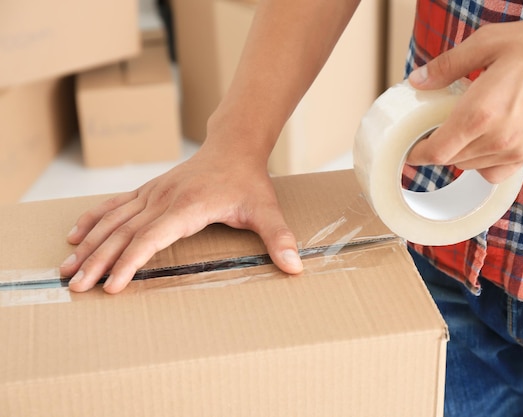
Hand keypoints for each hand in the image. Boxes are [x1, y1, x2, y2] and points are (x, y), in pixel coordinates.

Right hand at [60, 148, 302, 293]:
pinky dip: (93, 219)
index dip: (130, 262)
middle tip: (76, 287)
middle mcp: (163, 199)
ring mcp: (153, 193)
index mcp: (188, 206)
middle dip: (98, 261)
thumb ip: (279, 238)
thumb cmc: (248, 181)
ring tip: (65, 268)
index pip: (152, 238)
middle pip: (124, 233)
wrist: (234, 145)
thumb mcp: (266, 209)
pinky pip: (115, 205)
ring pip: (113, 220)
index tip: (112, 285)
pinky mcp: (149, 190)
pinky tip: (75, 234)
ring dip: (88, 244)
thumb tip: (296, 267)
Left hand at [406, 17, 522, 182]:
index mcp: (480, 112)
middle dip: (435, 149)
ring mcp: (515, 151)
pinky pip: (494, 172)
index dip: (416, 154)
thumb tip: (419, 81)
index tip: (409, 149)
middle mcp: (496, 138)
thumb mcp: (490, 42)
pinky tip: (484, 142)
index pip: (436, 151)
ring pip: (469, 167)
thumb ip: (448, 65)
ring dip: (458, 153)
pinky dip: (481, 163)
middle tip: (433, 129)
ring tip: (461, 128)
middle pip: (450, 161)